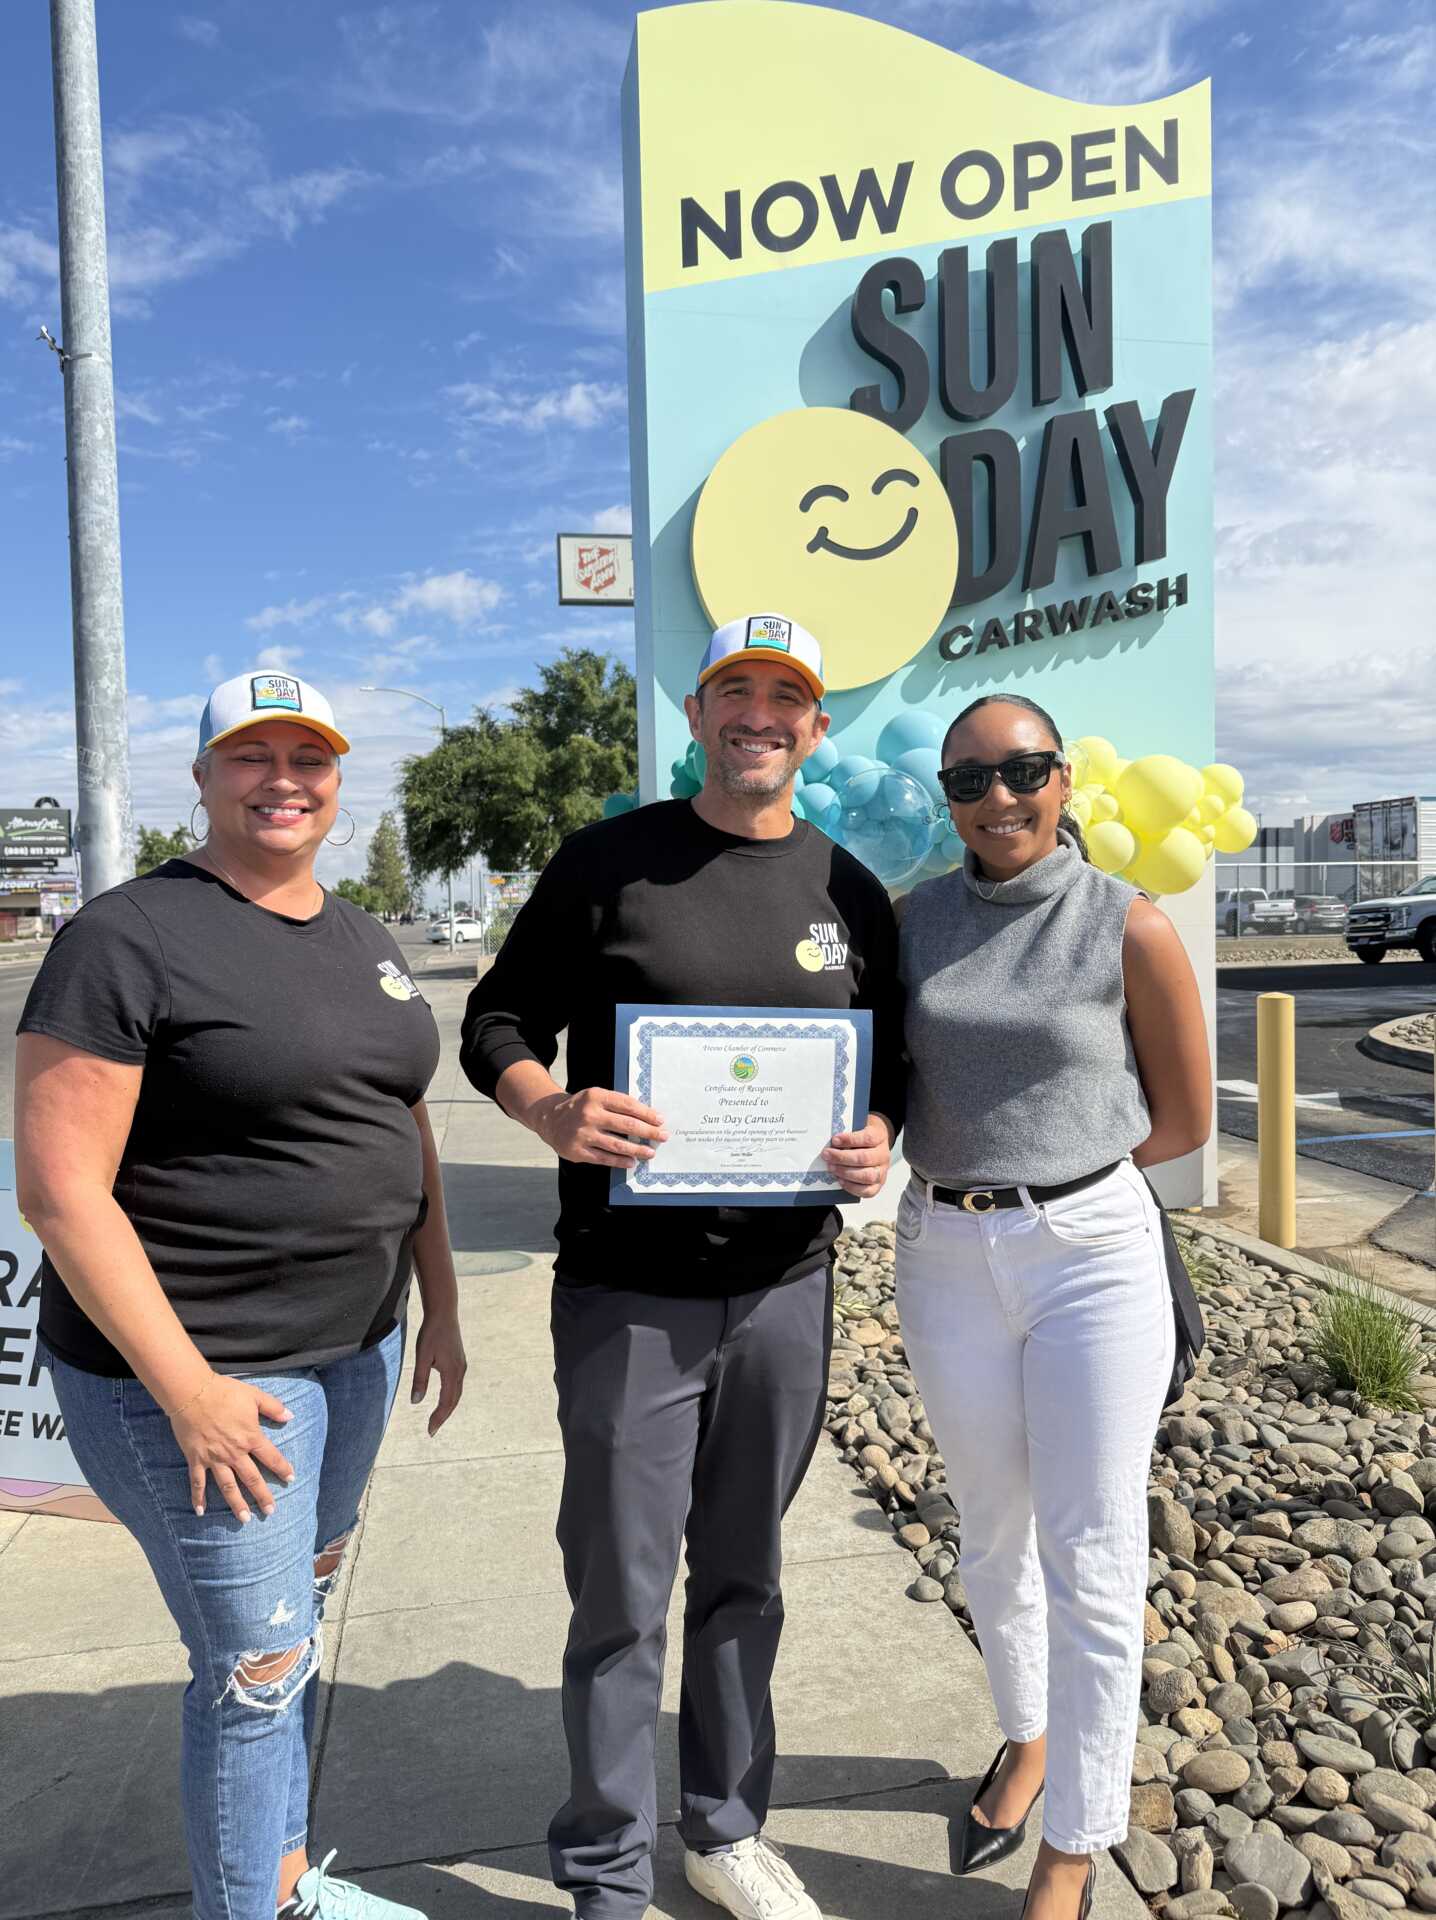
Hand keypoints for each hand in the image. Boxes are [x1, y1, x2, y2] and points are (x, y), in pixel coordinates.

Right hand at [170, 1374, 293, 1522]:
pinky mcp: (196, 1459)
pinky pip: (197, 1482)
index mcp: (250, 1437)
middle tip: (270, 1511)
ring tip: (244, 1519)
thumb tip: (290, 1416)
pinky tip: (200, 1511)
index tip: (291, 1479)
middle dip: (262, 1496)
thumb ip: (273, 1407)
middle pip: (252, 1478)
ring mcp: (214, 1458)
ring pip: (228, 1486)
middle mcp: (234, 1452)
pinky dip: (198, 1497)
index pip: (271, 1457)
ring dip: (236, 1503)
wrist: (192, 1392)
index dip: (282, 1468)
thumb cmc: (224, 1392)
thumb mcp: (254, 1395)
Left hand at [410, 1310, 467, 1436]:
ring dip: (448, 1407)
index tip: (430, 1432)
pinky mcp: (459, 1361)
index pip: (446, 1402)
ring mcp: (461, 1365)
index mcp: (452, 1372)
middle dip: (443, 1416)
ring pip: (457, 1393)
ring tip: (437, 1417)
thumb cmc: (431, 1334)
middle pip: (454, 1400)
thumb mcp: (422, 1357)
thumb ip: (420, 1379)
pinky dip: (451, 1395)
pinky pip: (457, 1384)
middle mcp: (460, 1371)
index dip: (438, 1418)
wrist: (444, 1313)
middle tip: (432, 1429)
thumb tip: (416, 1402)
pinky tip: (444, 1396)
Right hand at [530, 1087, 667, 1167]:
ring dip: (637, 1149)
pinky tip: (631, 1161)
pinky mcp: (578, 1151)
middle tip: (662, 1137)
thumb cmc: (580, 1107)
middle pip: (627, 1125)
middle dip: (649, 1132)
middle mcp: (589, 1114)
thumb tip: (647, 1116)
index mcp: (596, 1096)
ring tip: (650, 1152)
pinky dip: (620, 1161)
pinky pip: (604, 1158)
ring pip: (617, 1144)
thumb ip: (616, 1103)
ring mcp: (583, 1134)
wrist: (550, 1118)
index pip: (628, 1105)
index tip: (660, 1120)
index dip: (647, 1113)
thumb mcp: (595, 1096)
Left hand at [821, 1112, 893, 1199]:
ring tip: (831, 1168)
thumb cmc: (862, 1139)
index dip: (850, 1140)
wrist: (875, 1146)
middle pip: (865, 1158)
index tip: (834, 1140)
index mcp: (879, 1137)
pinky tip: (840, 1180)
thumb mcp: (857, 1129)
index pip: (868, 1138)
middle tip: (827, 1155)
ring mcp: (882, 1171)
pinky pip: (867, 1191)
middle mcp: (883, 1155)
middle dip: (842, 1157)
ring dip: (846, 1172)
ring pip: (867, 1176)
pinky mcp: (878, 1185)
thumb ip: (847, 1134)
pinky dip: (852, 1187)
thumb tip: (831, 1142)